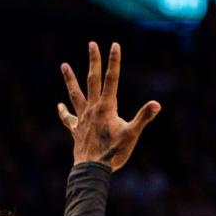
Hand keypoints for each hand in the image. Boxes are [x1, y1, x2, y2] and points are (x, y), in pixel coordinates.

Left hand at [58, 42, 160, 169]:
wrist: (91, 170)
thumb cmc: (113, 153)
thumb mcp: (132, 135)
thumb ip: (143, 117)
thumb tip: (156, 104)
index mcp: (106, 107)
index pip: (112, 79)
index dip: (114, 61)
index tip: (114, 44)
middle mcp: (92, 109)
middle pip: (92, 80)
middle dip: (94, 61)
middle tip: (92, 44)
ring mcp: (82, 118)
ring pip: (75, 94)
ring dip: (70, 79)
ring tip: (63, 65)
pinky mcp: (77, 130)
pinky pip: (68, 118)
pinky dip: (63, 111)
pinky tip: (59, 106)